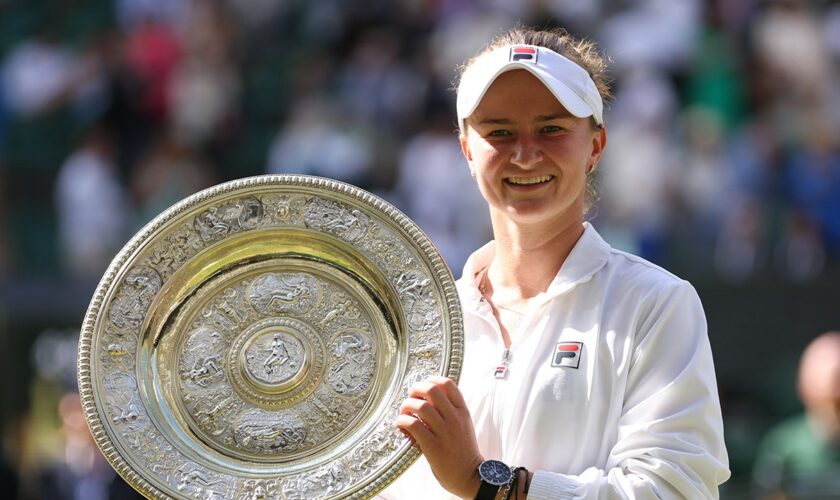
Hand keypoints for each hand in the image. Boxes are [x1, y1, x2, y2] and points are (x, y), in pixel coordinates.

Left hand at [395, 375, 482, 498]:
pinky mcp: (433, 446)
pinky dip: (403, 421)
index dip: (431, 379)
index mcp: (462, 412)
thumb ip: (451, 411)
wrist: (470, 476)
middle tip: (410, 396)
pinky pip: (414, 425)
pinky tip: (401, 426)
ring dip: (407, 406)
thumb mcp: (464, 425)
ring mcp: (444, 432)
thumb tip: (427, 397)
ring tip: (404, 413)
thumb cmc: (463, 450)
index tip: (423, 385)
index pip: (448, 384)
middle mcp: (454, 419)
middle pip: (432, 390)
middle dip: (416, 389)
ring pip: (421, 406)